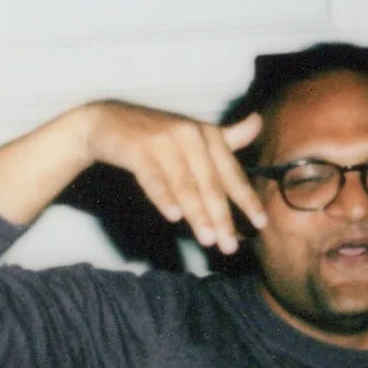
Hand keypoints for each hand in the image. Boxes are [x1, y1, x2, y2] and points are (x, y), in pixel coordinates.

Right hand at [81, 101, 268, 255]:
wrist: (106, 122)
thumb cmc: (154, 134)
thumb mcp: (193, 133)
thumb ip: (226, 136)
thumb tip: (258, 124)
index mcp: (208, 134)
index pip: (231, 173)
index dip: (246, 199)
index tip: (261, 223)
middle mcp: (191, 135)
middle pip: (210, 183)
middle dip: (222, 216)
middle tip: (229, 245)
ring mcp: (165, 141)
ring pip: (185, 185)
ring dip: (198, 213)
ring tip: (208, 239)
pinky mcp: (138, 150)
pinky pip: (153, 179)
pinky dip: (164, 197)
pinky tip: (173, 216)